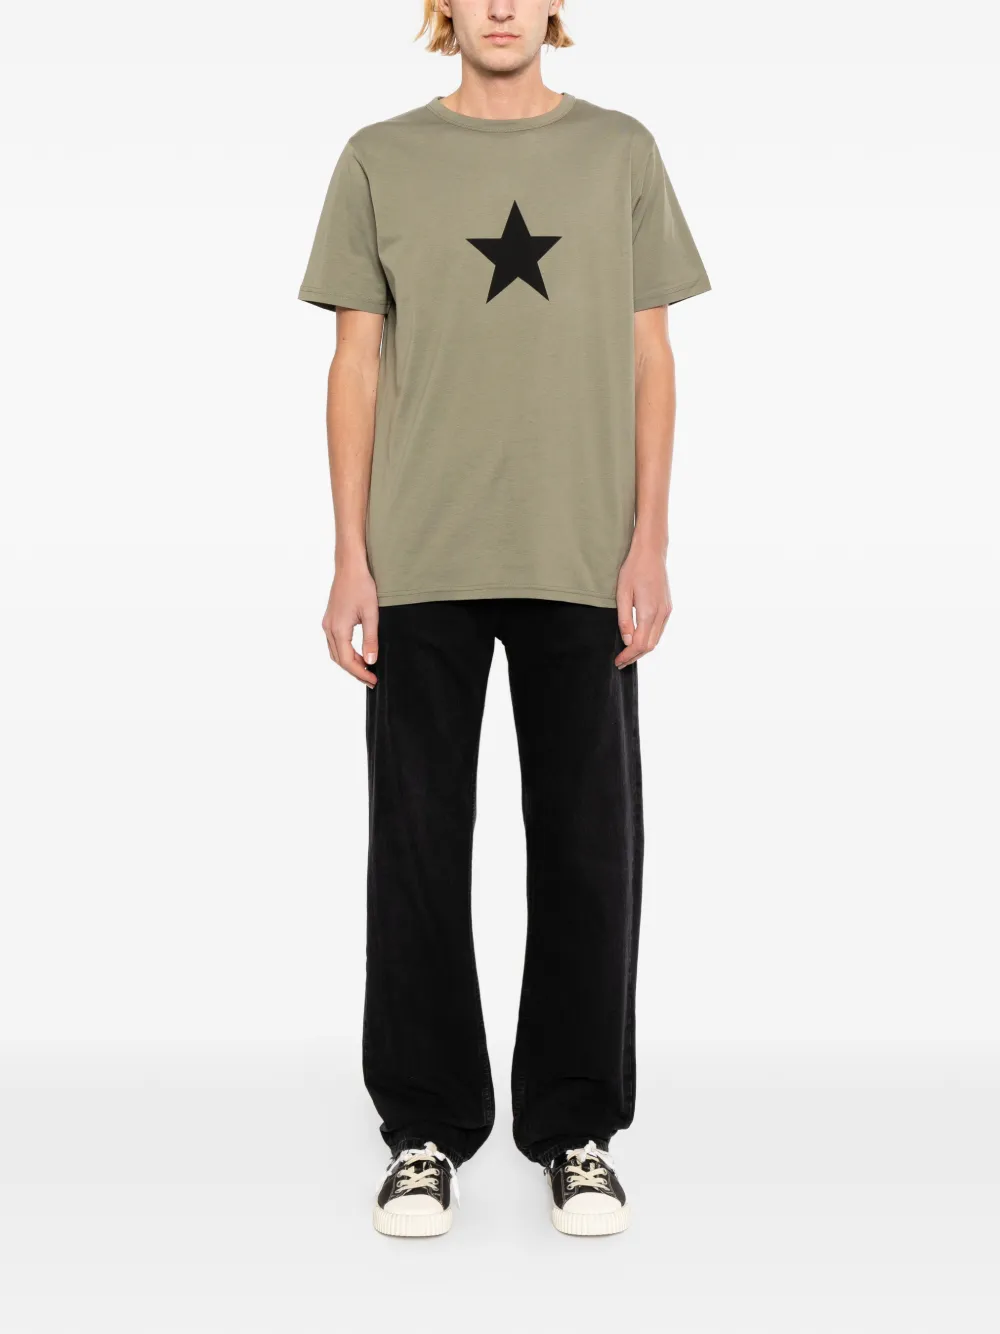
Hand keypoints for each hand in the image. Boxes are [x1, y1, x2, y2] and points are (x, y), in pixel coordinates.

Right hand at [322, 560, 378, 686]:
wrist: (350, 567)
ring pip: (335, 652)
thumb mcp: (371, 614)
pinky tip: (357, 653)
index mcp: (338, 629)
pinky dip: (345, 652)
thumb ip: (371, 639)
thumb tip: (371, 661)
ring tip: (366, 668)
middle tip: (371, 678)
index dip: (360, 674)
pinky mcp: (330, 619)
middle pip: (339, 660)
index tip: (373, 680)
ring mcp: (327, 624)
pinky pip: (334, 643)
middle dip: (355, 671)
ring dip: (349, 663)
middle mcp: (329, 628)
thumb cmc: (361, 586)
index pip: (348, 661)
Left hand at [615, 543, 671, 668]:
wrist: (651, 553)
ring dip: (642, 649)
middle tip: (620, 662)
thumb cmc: (634, 570)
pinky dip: (649, 639)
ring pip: (656, 639)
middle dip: (635, 656)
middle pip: (649, 645)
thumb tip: (627, 641)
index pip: (639, 644)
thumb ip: (625, 619)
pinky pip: (659, 630)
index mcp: (649, 612)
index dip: (628, 655)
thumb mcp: (622, 594)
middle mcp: (661, 614)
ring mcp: (666, 611)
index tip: (618, 661)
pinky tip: (638, 640)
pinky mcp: (668, 607)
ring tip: (628, 654)